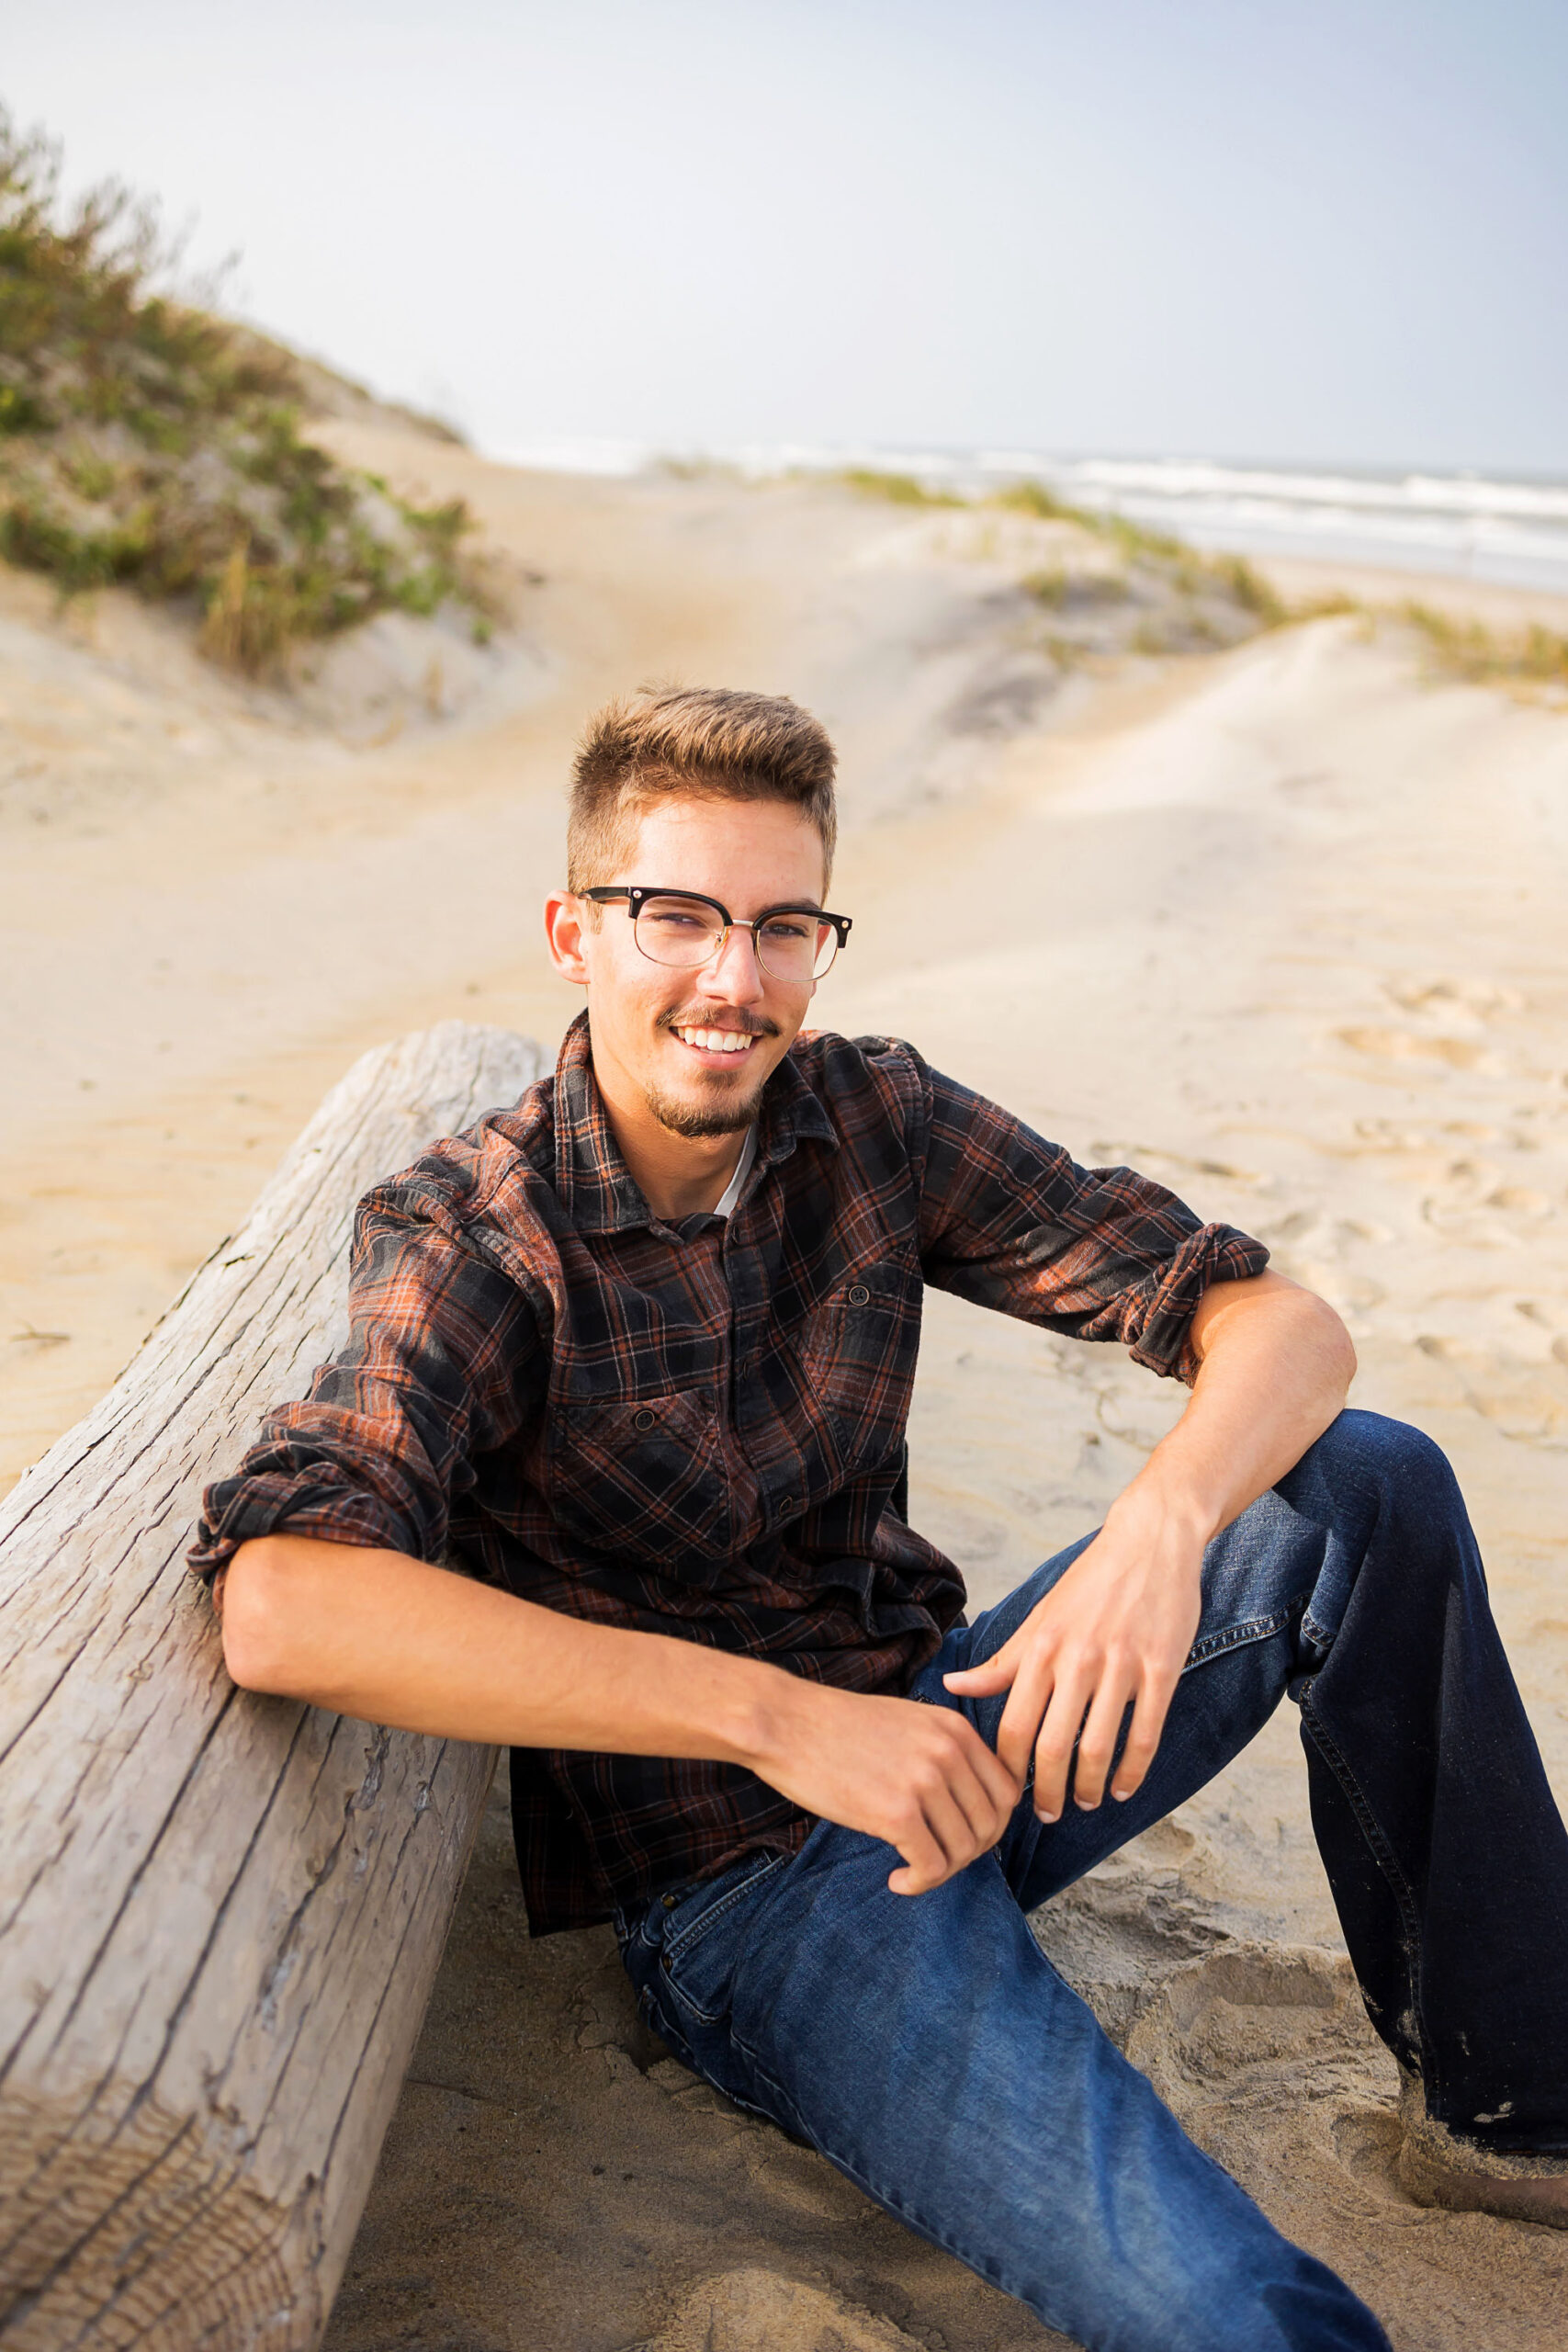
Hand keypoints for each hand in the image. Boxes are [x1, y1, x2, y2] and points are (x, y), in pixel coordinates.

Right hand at [749, 1680, 1020, 1895]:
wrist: (785, 1723)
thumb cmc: (835, 1728)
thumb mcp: (907, 1723)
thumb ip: (942, 1754)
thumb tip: (967, 1806)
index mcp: (954, 1729)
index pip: (1006, 1792)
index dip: (990, 1825)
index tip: (960, 1838)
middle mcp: (948, 1752)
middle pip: (990, 1825)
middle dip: (967, 1854)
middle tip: (934, 1860)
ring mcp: (924, 1781)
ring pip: (964, 1851)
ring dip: (941, 1872)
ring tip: (910, 1870)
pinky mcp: (896, 1813)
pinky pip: (931, 1866)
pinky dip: (919, 1883)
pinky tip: (896, 1879)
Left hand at [940, 1487, 1205, 1821]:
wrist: (1150, 1541)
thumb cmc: (1090, 1583)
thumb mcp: (1039, 1618)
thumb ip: (1000, 1662)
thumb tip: (951, 1686)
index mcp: (1040, 1648)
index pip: (1013, 1726)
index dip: (1009, 1770)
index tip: (1009, 1792)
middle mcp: (1077, 1658)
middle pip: (1052, 1746)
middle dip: (1047, 1792)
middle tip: (1047, 1815)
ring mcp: (1121, 1664)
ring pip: (1098, 1747)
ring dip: (1089, 1787)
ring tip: (1086, 1802)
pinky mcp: (1161, 1667)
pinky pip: (1145, 1733)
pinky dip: (1133, 1770)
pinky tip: (1124, 1787)